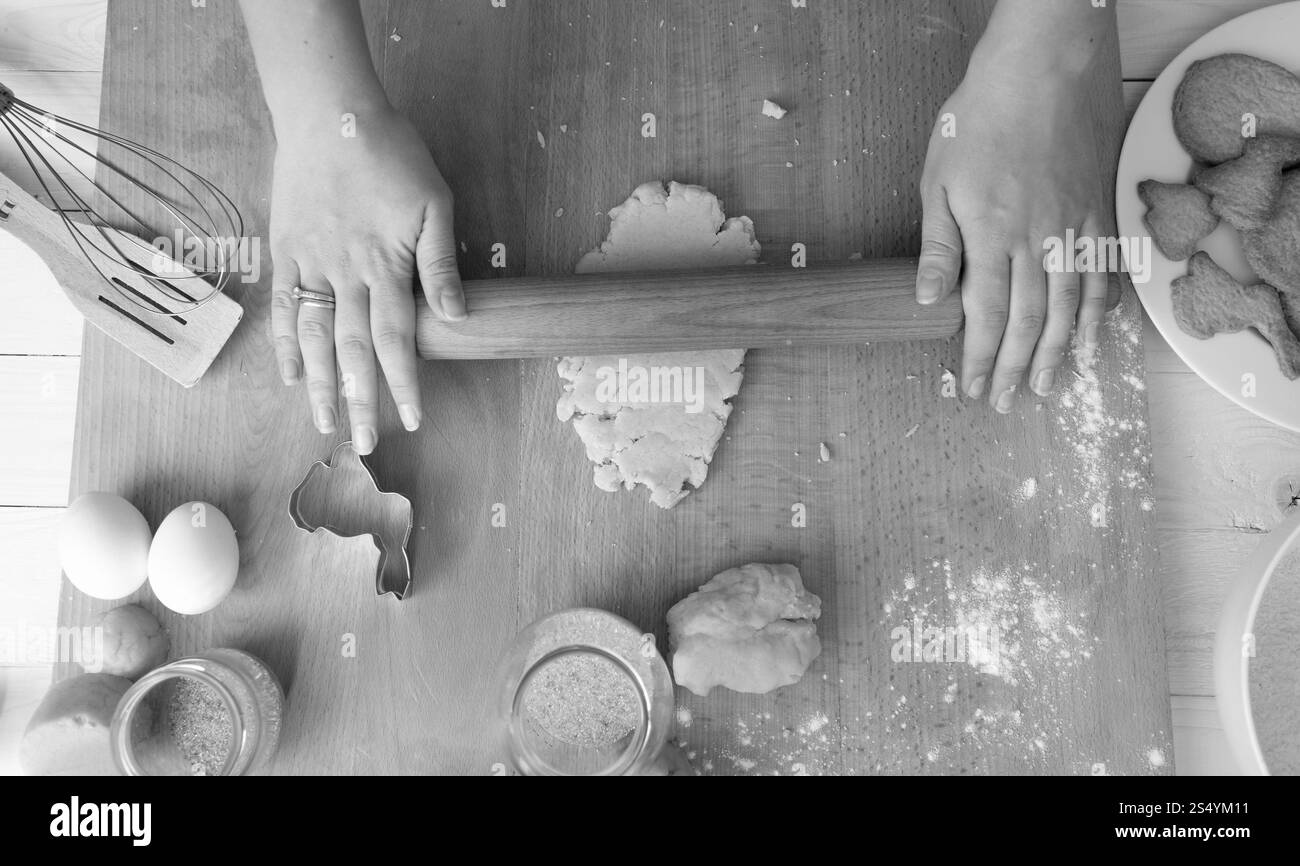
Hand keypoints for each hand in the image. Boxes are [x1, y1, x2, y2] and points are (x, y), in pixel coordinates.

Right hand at [268, 106, 465, 451]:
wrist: (330, 113)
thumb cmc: (392, 154)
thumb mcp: (434, 203)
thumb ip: (440, 264)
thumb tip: (455, 316)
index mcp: (384, 266)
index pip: (397, 340)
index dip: (404, 383)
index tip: (413, 419)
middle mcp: (344, 274)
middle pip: (352, 350)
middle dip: (359, 400)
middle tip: (362, 443)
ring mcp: (310, 265)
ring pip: (314, 337)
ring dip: (319, 384)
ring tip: (323, 424)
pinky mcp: (286, 252)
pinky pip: (284, 307)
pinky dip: (285, 345)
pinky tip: (289, 377)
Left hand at [916, 62, 1109, 412]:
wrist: (1044, 68)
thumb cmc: (982, 118)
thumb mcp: (939, 179)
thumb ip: (939, 245)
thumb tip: (930, 300)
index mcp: (992, 237)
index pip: (987, 316)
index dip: (981, 360)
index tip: (972, 389)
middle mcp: (1039, 241)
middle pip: (1032, 322)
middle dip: (1017, 368)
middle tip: (1007, 402)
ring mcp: (1075, 228)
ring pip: (1072, 306)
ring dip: (1060, 352)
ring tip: (1050, 386)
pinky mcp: (1098, 212)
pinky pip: (1104, 273)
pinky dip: (1100, 310)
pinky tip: (1094, 333)